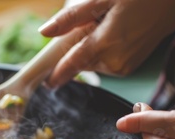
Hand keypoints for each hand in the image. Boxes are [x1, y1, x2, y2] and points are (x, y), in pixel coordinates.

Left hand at [38, 0, 174, 86]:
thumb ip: (71, 18)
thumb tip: (44, 32)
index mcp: (104, 45)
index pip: (71, 66)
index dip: (56, 75)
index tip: (44, 83)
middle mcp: (113, 62)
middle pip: (81, 63)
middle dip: (76, 50)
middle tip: (89, 27)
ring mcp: (123, 67)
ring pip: (93, 63)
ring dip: (90, 49)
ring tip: (106, 25)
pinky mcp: (130, 67)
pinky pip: (106, 63)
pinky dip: (103, 51)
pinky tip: (113, 33)